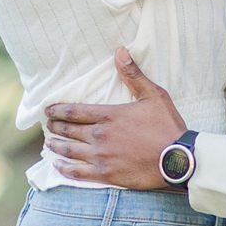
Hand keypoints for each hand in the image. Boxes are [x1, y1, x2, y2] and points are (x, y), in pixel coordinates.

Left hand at [42, 49, 187, 190]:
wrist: (177, 159)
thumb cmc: (167, 126)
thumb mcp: (153, 95)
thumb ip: (133, 75)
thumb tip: (119, 51)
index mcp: (108, 115)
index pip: (74, 111)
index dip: (58, 110)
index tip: (48, 110)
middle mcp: (99, 135)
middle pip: (68, 130)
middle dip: (55, 126)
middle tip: (48, 125)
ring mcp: (100, 156)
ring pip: (69, 150)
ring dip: (56, 145)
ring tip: (49, 143)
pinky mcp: (105, 174)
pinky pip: (78, 173)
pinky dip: (64, 168)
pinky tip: (58, 165)